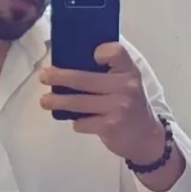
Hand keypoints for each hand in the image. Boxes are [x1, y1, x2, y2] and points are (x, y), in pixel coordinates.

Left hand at [39, 42, 165, 163]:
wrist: (147, 139)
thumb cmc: (131, 106)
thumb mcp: (127, 84)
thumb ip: (109, 72)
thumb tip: (70, 63)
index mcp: (129, 71)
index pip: (116, 52)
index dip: (101, 52)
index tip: (90, 55)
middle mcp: (125, 87)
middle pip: (84, 78)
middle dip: (59, 77)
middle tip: (43, 76)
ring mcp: (117, 107)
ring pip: (77, 102)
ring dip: (57, 101)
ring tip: (45, 101)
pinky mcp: (109, 126)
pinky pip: (82, 122)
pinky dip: (77, 122)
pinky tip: (80, 122)